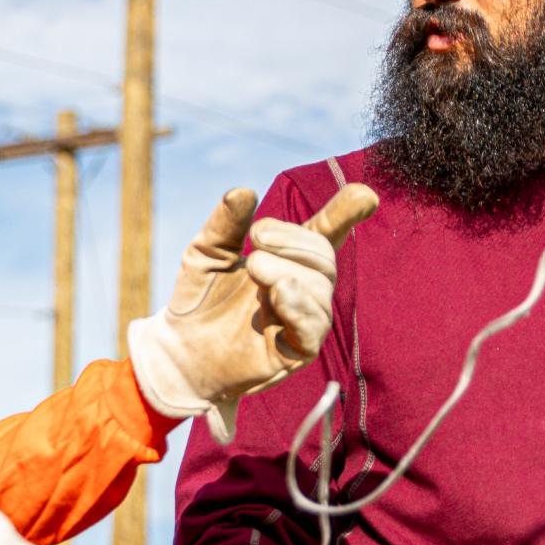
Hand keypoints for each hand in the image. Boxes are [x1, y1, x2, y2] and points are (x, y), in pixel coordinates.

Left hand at [127, 184, 376, 439]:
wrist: (179, 350)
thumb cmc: (200, 299)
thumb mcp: (206, 252)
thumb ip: (226, 224)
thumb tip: (243, 191)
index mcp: (289, 259)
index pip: (326, 233)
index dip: (346, 214)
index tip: (364, 196)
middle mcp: (304, 288)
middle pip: (323, 256)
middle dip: (293, 240)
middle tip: (255, 238)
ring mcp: (304, 320)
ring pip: (320, 288)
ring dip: (287, 270)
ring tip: (253, 268)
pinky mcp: (297, 352)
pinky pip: (313, 327)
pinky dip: (299, 306)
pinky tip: (278, 293)